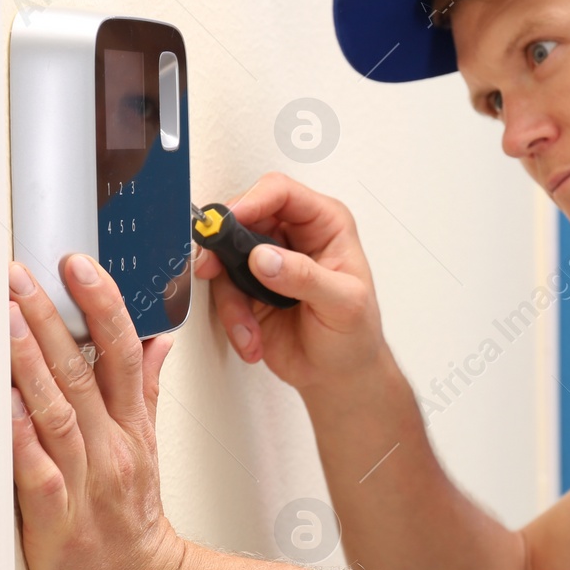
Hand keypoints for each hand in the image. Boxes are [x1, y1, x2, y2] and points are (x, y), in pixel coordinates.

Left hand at [8, 254, 184, 569]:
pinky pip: (38, 473)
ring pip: (57, 413)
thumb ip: (148, 391)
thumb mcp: (149, 448)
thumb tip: (157, 340)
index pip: (123, 352)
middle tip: (20, 275)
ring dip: (30, 363)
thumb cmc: (135, 526)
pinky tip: (5, 408)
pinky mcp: (57, 520)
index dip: (103, 304)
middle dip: (50, 318)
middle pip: (83, 371)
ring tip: (6, 321)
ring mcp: (85, 482)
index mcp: (131, 428)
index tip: (78, 265)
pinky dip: (22, 440)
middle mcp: (110, 447)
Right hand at [192, 171, 387, 393]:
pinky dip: (233, 320)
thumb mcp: (343, 304)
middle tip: (213, 270)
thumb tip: (265, 257)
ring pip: (226, 259)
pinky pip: (224, 293)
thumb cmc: (356, 335)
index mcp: (324, 225)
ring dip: (232, 300)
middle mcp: (293, 237)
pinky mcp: (249, 290)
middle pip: (243, 219)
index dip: (251, 201)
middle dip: (224, 249)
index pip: (281, 193)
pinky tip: (252, 339)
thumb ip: (305, 277)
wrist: (340, 376)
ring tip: (250, 329)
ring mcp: (268, 263)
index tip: (230, 223)